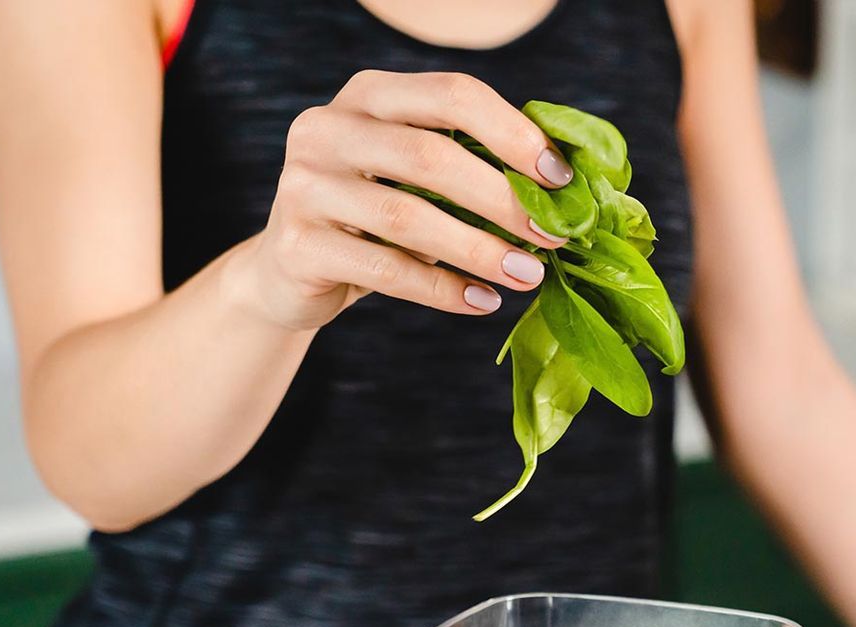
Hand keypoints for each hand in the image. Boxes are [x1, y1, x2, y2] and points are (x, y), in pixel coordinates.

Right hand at [235, 71, 571, 330]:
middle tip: (553, 238)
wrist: (290, 271)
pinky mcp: (298, 245)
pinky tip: (483, 302)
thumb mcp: (417, 181)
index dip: (512, 134)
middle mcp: (328, 128)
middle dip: (503, 200)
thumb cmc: (376, 220)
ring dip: (479, 250)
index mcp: (369, 96)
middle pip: (431, 156)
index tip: (559, 179)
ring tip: (527, 275)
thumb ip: (472, 169)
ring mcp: (305, 185)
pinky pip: (386, 270)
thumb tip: (565, 190)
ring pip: (408, 217)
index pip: (451, 95)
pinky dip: (444, 291)